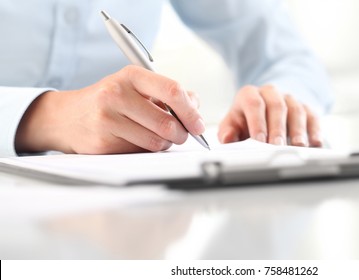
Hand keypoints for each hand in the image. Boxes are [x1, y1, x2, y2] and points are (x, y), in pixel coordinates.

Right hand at [15, 65, 204, 153]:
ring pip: (156, 141)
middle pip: (167, 122)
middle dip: (181, 134)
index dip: (191, 112)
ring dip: (165, 144)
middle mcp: (117, 93)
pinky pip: (140, 152)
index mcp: (132, 76)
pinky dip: (146, 150)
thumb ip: (168, 94)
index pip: (172, 91)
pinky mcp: (102, 142)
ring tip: (157, 137)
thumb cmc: (111, 101)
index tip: (198, 125)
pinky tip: (136, 141)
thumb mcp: (137, 87)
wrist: (67, 117)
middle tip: (181, 135)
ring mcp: (107, 118)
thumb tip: (195, 106)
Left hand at [218, 85, 321, 146]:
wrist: (265, 110)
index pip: (254, 104)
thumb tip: (227, 138)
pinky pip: (312, 117)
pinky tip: (315, 143)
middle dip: (277, 128)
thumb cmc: (246, 121)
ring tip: (298, 146)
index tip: (259, 140)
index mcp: (250, 94)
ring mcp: (290, 100)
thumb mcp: (232, 124)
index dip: (257, 122)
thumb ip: (228, 132)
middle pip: (277, 107)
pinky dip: (314, 130)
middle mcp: (271, 93)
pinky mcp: (306, 108)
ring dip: (298, 130)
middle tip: (277, 146)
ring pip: (296, 111)